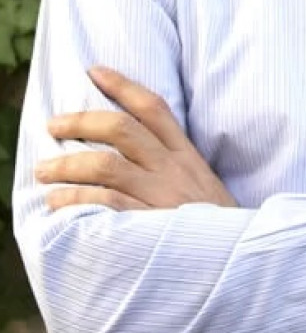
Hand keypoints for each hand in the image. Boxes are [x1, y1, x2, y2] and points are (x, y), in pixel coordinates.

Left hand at [35, 67, 237, 211]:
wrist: (235, 260)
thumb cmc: (215, 226)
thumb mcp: (203, 184)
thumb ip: (174, 166)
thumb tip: (134, 151)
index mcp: (186, 155)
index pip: (153, 108)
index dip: (122, 85)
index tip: (94, 71)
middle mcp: (172, 169)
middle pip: (122, 129)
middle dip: (81, 121)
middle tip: (53, 124)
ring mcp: (160, 196)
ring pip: (106, 164)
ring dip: (67, 164)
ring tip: (44, 170)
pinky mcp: (147, 226)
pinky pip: (105, 204)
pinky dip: (76, 199)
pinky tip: (57, 201)